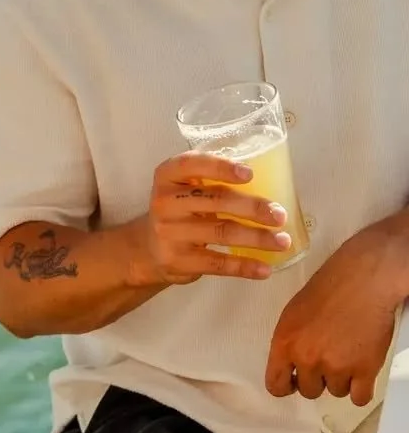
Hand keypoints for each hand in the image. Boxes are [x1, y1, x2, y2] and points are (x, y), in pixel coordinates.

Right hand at [143, 153, 291, 284]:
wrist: (148, 249)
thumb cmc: (179, 210)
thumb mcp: (184, 188)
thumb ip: (211, 182)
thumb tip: (269, 181)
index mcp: (167, 176)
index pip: (191, 164)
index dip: (220, 167)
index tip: (250, 174)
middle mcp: (165, 201)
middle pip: (215, 200)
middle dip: (253, 208)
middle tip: (280, 214)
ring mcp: (170, 232)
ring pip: (221, 232)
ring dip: (257, 238)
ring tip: (282, 241)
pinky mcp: (178, 260)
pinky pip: (217, 263)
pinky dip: (244, 266)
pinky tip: (265, 268)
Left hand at [266, 224, 403, 404]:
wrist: (362, 280)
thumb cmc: (329, 288)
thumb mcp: (292, 313)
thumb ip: (288, 342)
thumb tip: (289, 364)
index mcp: (284, 342)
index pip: (275, 384)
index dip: (285, 386)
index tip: (293, 382)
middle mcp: (307, 358)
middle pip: (308, 390)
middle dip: (317, 378)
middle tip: (327, 358)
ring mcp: (336, 366)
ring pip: (335, 392)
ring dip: (341, 379)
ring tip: (346, 353)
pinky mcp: (364, 370)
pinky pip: (358, 398)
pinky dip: (359, 388)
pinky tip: (359, 371)